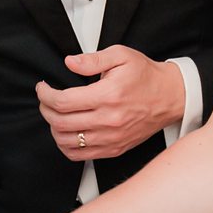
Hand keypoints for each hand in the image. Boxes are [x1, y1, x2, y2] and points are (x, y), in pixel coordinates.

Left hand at [36, 46, 184, 161]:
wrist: (170, 97)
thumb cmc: (145, 76)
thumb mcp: (121, 56)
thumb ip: (92, 59)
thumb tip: (69, 63)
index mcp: (108, 96)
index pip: (63, 101)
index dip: (45, 95)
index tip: (42, 88)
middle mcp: (109, 120)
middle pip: (60, 123)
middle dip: (45, 109)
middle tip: (46, 99)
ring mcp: (111, 138)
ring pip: (67, 142)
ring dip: (53, 128)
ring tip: (55, 115)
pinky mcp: (114, 149)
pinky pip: (80, 156)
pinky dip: (66, 146)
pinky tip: (66, 132)